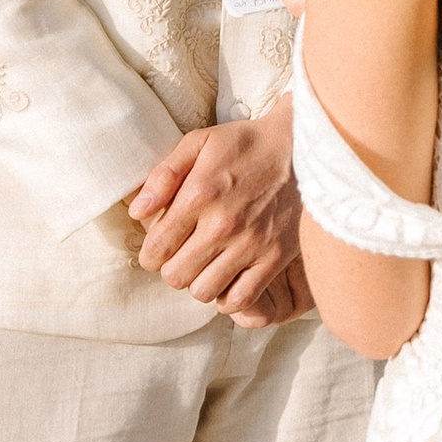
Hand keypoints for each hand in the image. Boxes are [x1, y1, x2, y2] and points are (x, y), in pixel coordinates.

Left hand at [126, 99, 304, 324]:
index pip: (156, 250)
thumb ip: (164, 175)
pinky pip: (241, 299)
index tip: (160, 248)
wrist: (304, 146)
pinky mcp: (275, 257)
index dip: (151, 254)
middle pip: (175, 276)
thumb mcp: (200, 142)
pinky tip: (230, 277)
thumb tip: (137, 211)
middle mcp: (223, 224)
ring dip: (199, 283)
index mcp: (199, 195)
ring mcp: (251, 244)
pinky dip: (230, 297)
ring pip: (204, 292)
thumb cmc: (246, 144)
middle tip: (184, 255)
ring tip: (207, 265)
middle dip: (173, 268)